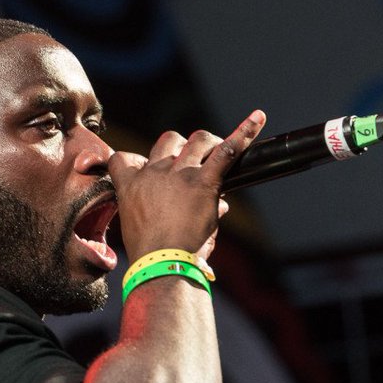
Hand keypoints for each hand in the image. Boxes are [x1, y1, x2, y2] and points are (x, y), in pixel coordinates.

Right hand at [109, 111, 264, 261]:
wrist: (160, 263)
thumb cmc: (152, 255)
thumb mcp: (142, 229)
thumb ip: (168, 210)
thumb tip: (219, 206)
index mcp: (131, 186)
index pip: (124, 158)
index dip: (138, 160)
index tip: (148, 169)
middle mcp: (153, 173)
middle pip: (169, 141)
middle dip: (182, 148)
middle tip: (196, 165)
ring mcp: (179, 175)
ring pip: (197, 140)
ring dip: (209, 144)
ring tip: (219, 155)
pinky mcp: (203, 182)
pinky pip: (227, 151)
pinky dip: (245, 132)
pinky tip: (258, 119)